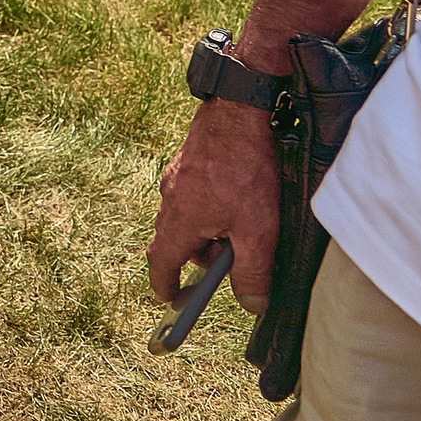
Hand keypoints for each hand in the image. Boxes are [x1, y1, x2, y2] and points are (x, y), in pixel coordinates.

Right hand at [148, 97, 280, 311]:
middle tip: (229, 261)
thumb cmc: (246, 171)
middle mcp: (170, 201)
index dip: (166, 284)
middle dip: (198, 257)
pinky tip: (234, 199)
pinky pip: (190, 196)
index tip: (171, 299)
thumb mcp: (258, 231)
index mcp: (180, 222)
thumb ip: (253, 272)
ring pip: (184, 218)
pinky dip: (207, 208)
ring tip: (240, 227)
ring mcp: (175, 179)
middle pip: (174, 241)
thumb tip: (251, 304)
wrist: (237, 115)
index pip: (162, 263)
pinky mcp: (186, 163)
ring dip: (205, 231)